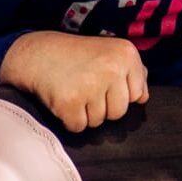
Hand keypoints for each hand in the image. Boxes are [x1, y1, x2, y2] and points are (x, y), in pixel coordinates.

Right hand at [0, 31, 148, 133]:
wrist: (37, 54)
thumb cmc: (76, 56)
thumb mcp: (110, 53)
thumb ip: (133, 73)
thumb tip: (144, 98)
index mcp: (126, 54)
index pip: (137, 95)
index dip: (118, 94)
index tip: (102, 82)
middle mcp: (112, 68)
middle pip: (118, 112)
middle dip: (102, 107)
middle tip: (85, 89)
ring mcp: (91, 85)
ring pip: (98, 122)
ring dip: (84, 114)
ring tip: (74, 93)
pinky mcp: (70, 102)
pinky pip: (79, 127)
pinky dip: (69, 120)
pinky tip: (64, 102)